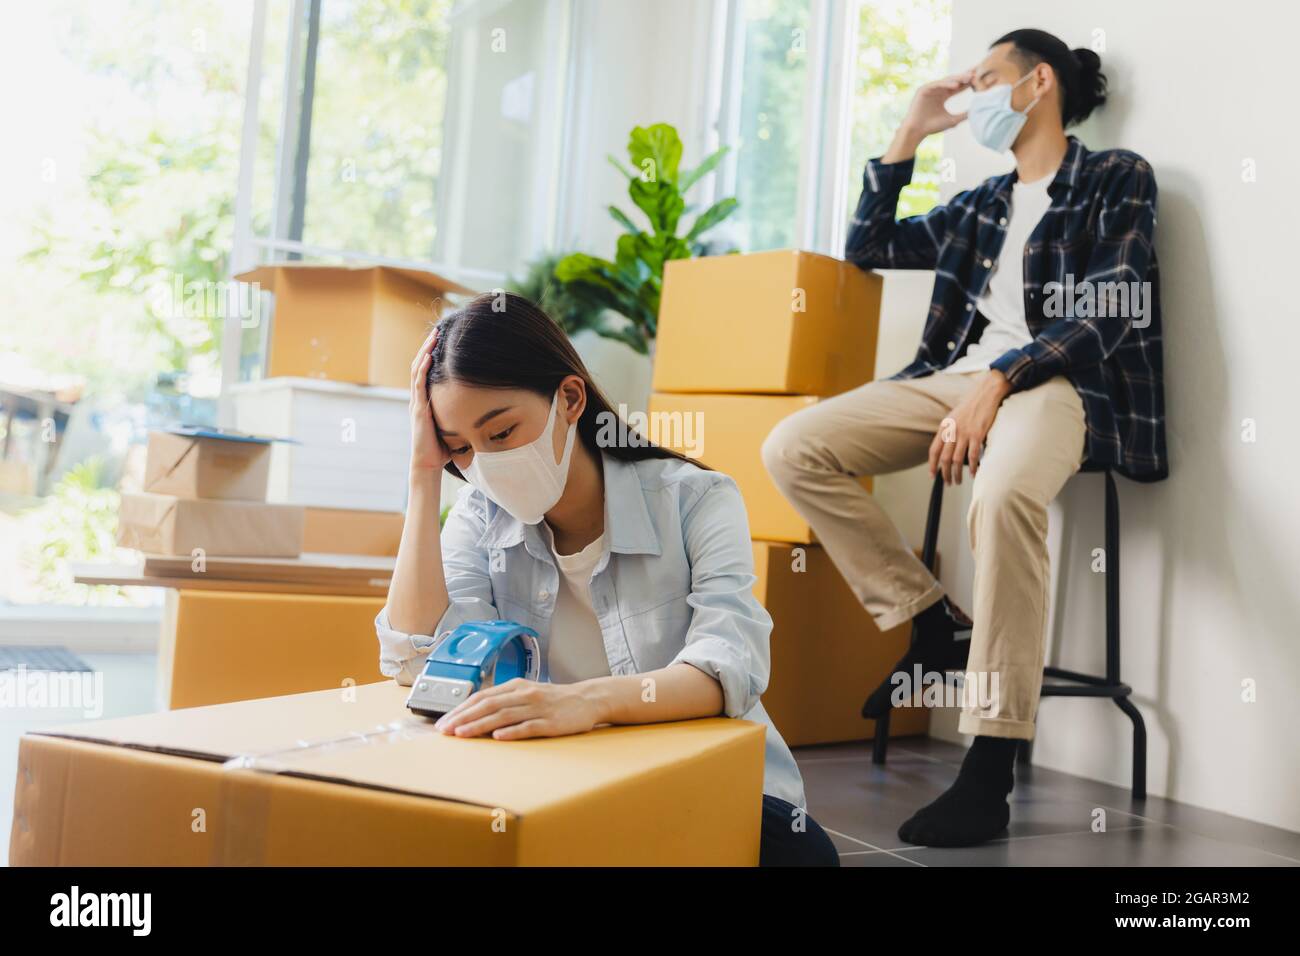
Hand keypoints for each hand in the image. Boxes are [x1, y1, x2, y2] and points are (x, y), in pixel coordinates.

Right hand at [409, 327, 450, 472]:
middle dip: (427, 347)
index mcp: (425, 401)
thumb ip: (460, 414)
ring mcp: (416, 403)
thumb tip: (484, 408)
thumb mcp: (452, 425)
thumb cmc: (441, 448)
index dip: (430, 355)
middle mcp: (418, 399)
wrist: (428, 464)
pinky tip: (429, 357)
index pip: (425, 372)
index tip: (439, 340)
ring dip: (424, 352)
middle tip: (436, 331)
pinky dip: (423, 369)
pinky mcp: (418, 410)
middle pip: (419, 366)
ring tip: (432, 337)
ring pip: (417, 371)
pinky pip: (419, 385)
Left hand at [433, 678, 603, 739]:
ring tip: (462, 734)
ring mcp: (538, 708)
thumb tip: (476, 713)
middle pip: (488, 705)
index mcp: (516, 686)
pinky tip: (498, 737)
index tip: (444, 722)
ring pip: (504, 715)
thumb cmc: (554, 700)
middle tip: (446, 730)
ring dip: (480, 725)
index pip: (482, 697)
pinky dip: (512, 732)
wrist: (588, 699)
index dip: (461, 709)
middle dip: (464, 718)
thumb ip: (505, 701)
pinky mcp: (551, 722)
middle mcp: (524, 694)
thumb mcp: (528, 694)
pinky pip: (529, 726)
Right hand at [902, 69, 972, 136]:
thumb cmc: (932, 127)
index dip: (968, 83)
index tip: (980, 79)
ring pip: (946, 81)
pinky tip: (956, 85)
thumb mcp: (952, 120)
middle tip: (977, 72)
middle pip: (954, 81)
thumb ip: (964, 115)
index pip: (958, 87)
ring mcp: (930, 89)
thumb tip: (977, 112)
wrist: (917, 131)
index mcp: (943, 96)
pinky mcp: (923, 90)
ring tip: (969, 77)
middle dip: (965, 76)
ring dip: (958, 78)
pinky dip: (946, 84)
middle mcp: (937, 90)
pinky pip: (937, 84)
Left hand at [928, 370, 1011, 484]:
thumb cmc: (972, 405)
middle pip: (944, 458)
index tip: (933, 475)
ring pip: (957, 459)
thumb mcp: (954, 416)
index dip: (932, 464)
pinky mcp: (977, 434)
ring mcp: (964, 433)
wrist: (986, 393)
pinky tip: (973, 474)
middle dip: (944, 473)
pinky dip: (973, 467)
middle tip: (948, 483)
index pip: (934, 450)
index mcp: (944, 427)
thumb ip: (949, 431)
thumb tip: (945, 447)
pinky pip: (973, 455)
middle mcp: (952, 430)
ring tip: (958, 481)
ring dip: (956, 473)